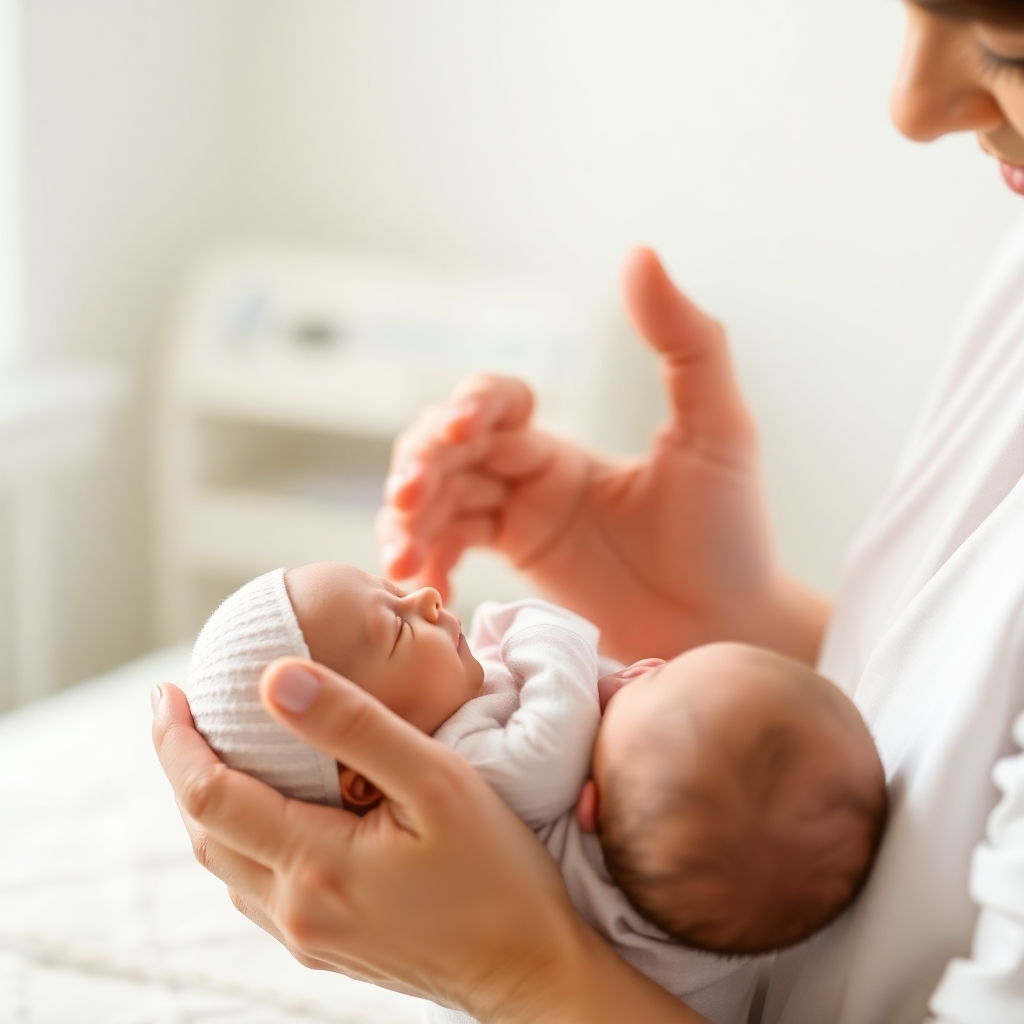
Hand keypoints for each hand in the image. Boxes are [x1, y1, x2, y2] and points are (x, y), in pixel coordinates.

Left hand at [152, 663, 700, 1022]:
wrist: (530, 969)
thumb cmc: (496, 870)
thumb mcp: (436, 780)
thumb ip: (354, 726)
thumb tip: (275, 680)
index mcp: (315, 864)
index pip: (208, 795)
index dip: (176, 741)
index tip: (166, 692)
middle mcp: (296, 909)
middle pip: (204, 832)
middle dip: (183, 768)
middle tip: (184, 712)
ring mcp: (308, 934)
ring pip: (228, 863)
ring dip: (210, 805)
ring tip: (220, 751)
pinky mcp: (327, 945)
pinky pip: (259, 887)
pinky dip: (245, 838)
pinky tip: (271, 810)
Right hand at [379, 248, 827, 663]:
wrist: (727, 627)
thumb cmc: (729, 533)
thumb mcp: (717, 428)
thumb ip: (685, 342)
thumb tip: (640, 252)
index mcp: (566, 445)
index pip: (491, 404)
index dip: (467, 409)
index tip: (463, 432)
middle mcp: (532, 478)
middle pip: (443, 451)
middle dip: (418, 467)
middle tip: (409, 499)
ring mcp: (519, 526)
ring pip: (436, 503)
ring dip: (408, 521)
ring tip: (402, 560)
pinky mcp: (516, 571)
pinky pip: (452, 553)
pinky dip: (429, 563)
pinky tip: (427, 585)